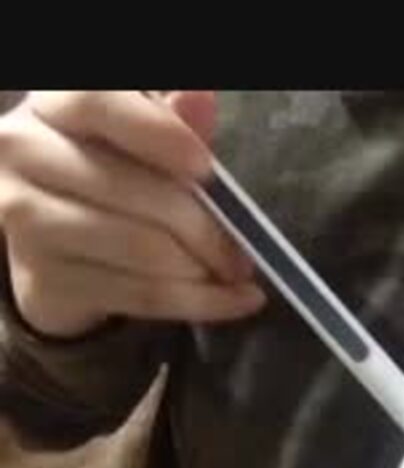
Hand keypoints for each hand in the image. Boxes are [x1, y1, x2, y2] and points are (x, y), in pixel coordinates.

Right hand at [0, 90, 263, 338]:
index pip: (96, 104)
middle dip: (204, 226)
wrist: (60, 245)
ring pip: (139, 248)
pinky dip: (200, 301)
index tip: (205, 167)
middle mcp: (26, 154)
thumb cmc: (114, 177)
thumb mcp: (144, 143)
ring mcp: (26, 219)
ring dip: (203, 268)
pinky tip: (236, 300)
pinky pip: (141, 294)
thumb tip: (201, 97)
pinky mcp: (46, 277)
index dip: (155, 133)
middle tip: (245, 249)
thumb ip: (173, 124)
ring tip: (234, 272)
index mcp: (55, 106)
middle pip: (130, 189)